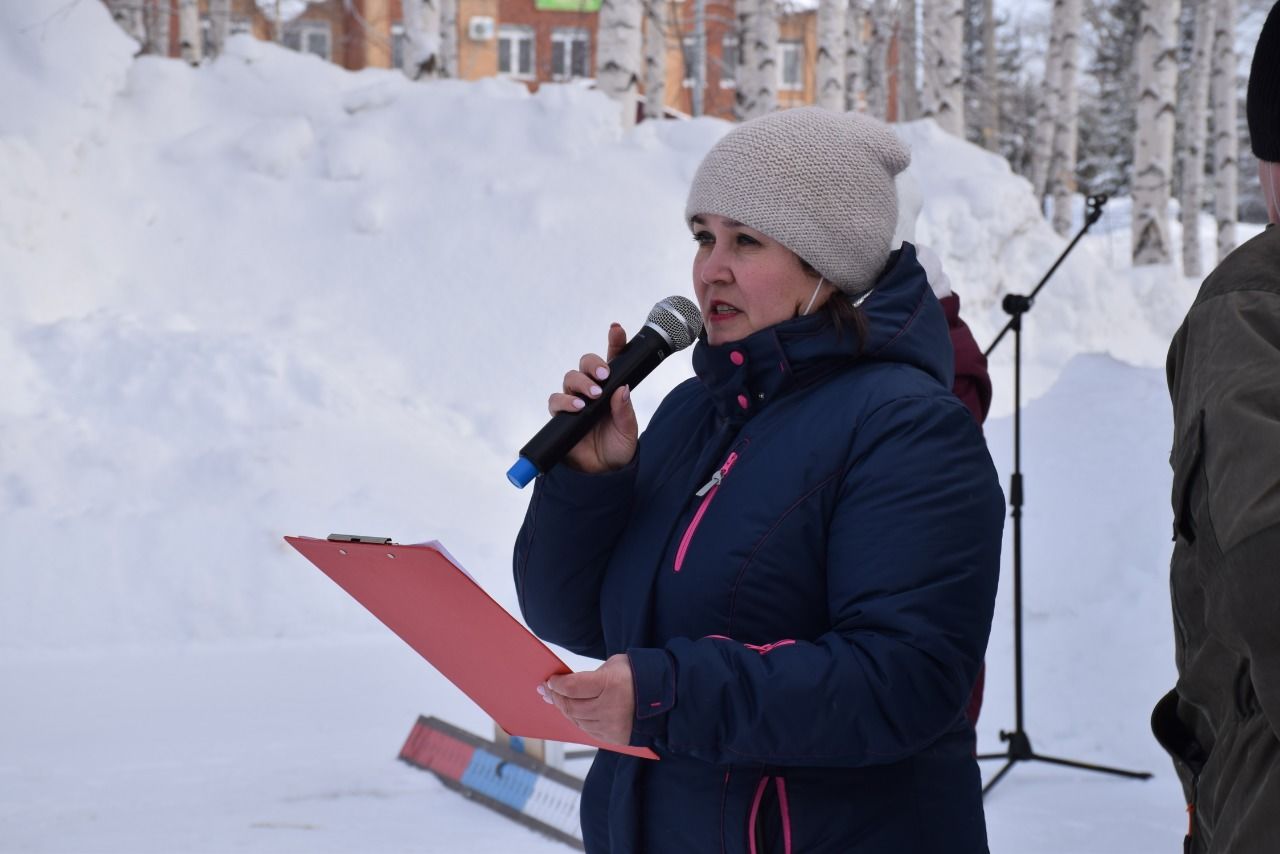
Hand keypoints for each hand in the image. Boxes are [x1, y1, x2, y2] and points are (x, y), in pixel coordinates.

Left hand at [539, 654, 634, 745]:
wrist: (667, 697)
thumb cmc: (639, 675)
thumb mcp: (615, 665)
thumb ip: (591, 676)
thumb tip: (569, 685)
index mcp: (610, 684)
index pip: (572, 687)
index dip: (556, 684)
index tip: (550, 680)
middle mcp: (610, 708)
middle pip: (571, 706)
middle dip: (556, 697)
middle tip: (546, 690)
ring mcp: (612, 726)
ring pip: (577, 720)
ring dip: (565, 710)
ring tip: (557, 700)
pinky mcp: (615, 738)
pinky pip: (589, 731)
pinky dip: (578, 720)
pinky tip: (573, 712)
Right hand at [547, 323, 637, 472]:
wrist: (601, 474)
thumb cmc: (617, 449)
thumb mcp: (628, 432)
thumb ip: (625, 411)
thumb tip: (622, 388)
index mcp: (612, 389)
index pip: (612, 361)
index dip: (614, 342)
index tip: (616, 329)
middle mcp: (592, 391)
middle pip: (585, 364)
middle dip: (592, 364)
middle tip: (603, 375)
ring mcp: (575, 402)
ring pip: (570, 378)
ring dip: (580, 382)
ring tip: (592, 396)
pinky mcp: (560, 416)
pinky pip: (556, 401)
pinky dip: (564, 401)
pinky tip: (577, 407)